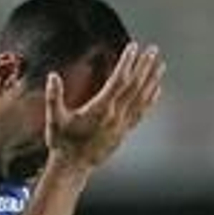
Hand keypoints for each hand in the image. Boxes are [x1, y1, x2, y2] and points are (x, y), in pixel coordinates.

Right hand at [45, 42, 164, 172]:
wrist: (73, 167)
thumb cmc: (62, 142)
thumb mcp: (54, 119)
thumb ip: (53, 97)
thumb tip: (52, 76)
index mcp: (99, 109)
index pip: (118, 81)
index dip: (127, 63)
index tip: (133, 47)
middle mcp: (115, 116)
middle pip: (134, 87)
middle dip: (145, 67)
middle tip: (153, 50)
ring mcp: (122, 125)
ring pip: (141, 99)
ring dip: (152, 80)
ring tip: (161, 65)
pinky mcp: (124, 132)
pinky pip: (141, 112)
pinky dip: (150, 99)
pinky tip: (157, 89)